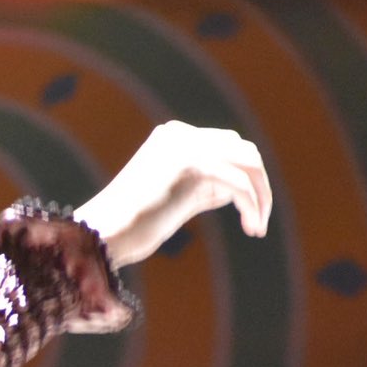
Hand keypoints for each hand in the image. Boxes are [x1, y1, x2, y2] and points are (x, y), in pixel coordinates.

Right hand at [74, 121, 272, 267]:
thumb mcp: (175, 197)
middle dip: (259, 184)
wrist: (105, 232)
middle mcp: (180, 134)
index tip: (250, 211)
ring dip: (261, 196)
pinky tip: (250, 227)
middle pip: (243, 149)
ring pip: (248, 163)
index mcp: (173, 137)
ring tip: (257, 227)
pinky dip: (251, 206)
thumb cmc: (133, 226)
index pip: (227, 144)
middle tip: (259, 220)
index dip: (245, 177)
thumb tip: (238, 190)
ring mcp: (186, 146)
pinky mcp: (192, 164)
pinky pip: (239, 184)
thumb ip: (203, 186)